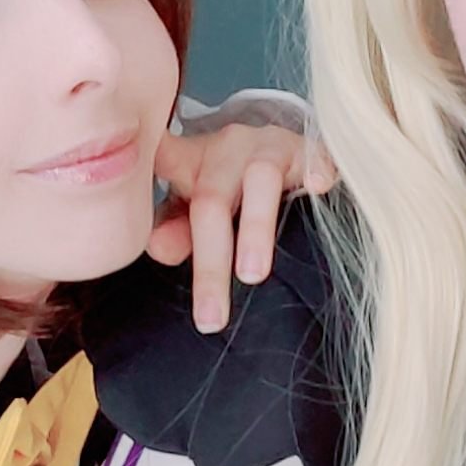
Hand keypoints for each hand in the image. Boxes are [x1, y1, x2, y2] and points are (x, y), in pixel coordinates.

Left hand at [148, 121, 336, 333]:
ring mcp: (270, 147)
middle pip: (212, 200)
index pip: (160, 170)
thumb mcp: (200, 210)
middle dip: (210, 263)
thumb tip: (159, 249)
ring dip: (255, 228)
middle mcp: (228, 149)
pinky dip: (317, 170)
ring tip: (253, 275)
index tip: (150, 233)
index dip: (146, 187)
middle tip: (211, 318)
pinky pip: (315, 158)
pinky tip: (319, 187)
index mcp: (192, 163)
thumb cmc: (237, 188)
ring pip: (259, 177)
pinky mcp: (311, 150)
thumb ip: (176, 231)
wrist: (289, 152)